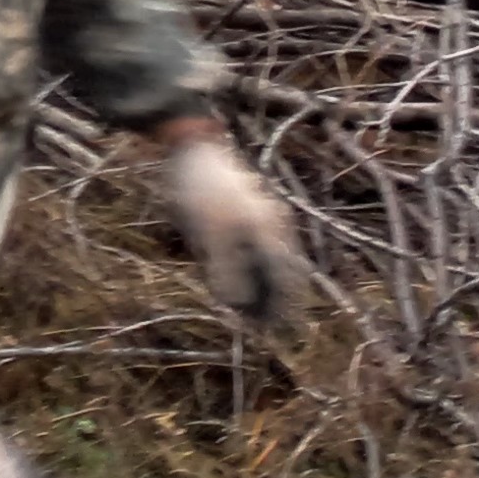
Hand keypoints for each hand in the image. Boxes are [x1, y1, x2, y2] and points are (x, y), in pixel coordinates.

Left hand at [160, 127, 318, 323]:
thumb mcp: (210, 230)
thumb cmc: (202, 187)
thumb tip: (237, 304)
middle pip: (279, 272)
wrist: (191, 145)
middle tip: (260, 328)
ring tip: (245, 315)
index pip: (287, 277)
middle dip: (271, 301)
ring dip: (258, 289)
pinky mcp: (241, 217)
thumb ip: (226, 267)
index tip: (279, 331)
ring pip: (264, 263)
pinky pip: (250, 251)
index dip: (285, 305)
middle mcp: (271, 225)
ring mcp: (258, 219)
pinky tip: (230, 288)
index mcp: (270, 228)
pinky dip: (245, 271)